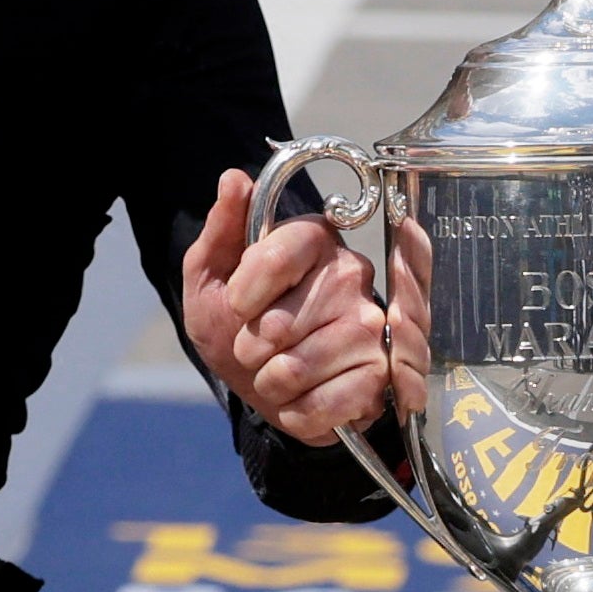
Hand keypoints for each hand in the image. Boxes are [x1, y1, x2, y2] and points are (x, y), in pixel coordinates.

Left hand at [180, 169, 408, 444]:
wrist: (269, 387)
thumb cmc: (239, 326)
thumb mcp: (210, 278)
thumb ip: (222, 231)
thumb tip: (233, 179)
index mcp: (313, 238)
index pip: (274, 257)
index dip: (243, 294)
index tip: (237, 306)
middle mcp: (351, 274)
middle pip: (279, 325)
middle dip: (251, 348)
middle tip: (259, 346)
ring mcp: (371, 325)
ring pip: (296, 369)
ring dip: (270, 384)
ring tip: (278, 374)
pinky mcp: (382, 373)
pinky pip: (323, 404)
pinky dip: (298, 412)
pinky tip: (303, 398)